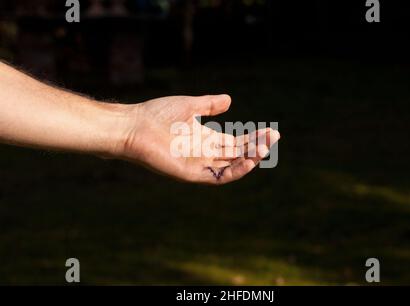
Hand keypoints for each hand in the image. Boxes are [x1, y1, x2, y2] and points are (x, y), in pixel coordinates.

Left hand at [119, 95, 279, 184]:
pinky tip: (248, 160)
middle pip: (236, 153)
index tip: (270, 130)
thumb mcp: (190, 105)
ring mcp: (198, 164)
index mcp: (204, 138)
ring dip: (249, 159)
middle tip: (274, 136)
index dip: (253, 138)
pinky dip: (234, 171)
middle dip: (256, 147)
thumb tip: (230, 100)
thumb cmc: (156, 114)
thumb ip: (209, 104)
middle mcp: (204, 153)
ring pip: (230, 166)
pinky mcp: (191, 174)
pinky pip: (217, 177)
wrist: (134, 125)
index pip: (235, 142)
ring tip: (266, 148)